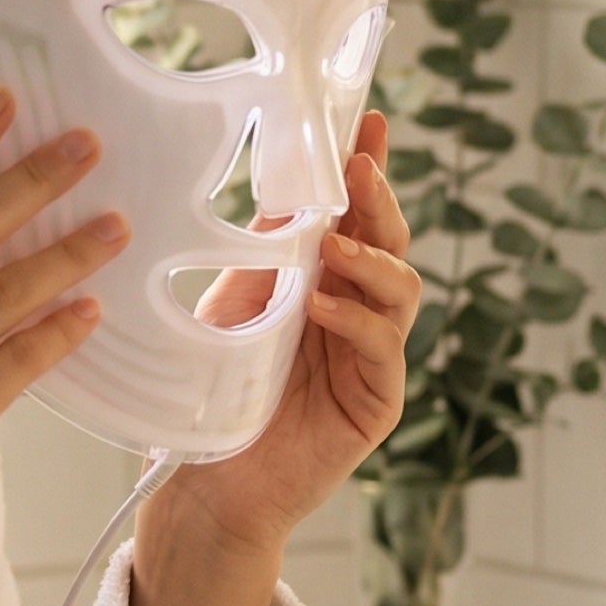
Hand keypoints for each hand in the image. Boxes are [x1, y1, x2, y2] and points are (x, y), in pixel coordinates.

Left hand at [140, 110, 418, 574]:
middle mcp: (357, 312)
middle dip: (379, 201)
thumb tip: (292, 193)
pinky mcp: (376, 403)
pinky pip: (384, 350)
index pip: (356, 215)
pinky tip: (323, 306)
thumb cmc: (214, 393)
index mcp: (324, 281)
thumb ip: (268, 252)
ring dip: (372, 258)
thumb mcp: (234, 302)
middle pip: (390, 243)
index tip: (370, 121)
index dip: (367, 170)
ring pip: (401, 289)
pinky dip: (356, 321)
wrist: (204, 483)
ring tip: (336, 245)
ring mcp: (372, 357)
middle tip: (360, 167)